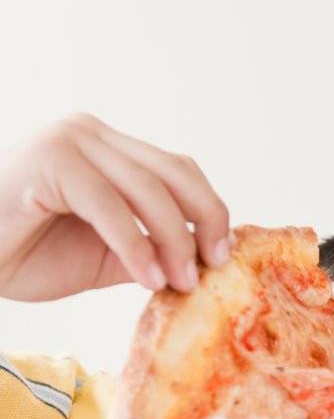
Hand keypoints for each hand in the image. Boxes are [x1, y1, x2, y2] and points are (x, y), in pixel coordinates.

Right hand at [0, 113, 230, 301]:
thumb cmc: (25, 252)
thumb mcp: (106, 256)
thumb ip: (151, 250)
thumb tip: (205, 263)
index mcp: (110, 152)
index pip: (180, 172)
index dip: (210, 211)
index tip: (223, 256)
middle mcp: (92, 136)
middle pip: (175, 171)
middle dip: (205, 221)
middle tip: (213, 267)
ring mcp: (69, 142)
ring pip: (148, 187)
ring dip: (174, 239)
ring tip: (179, 283)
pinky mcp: (48, 160)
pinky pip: (108, 204)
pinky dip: (135, 244)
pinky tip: (148, 277)